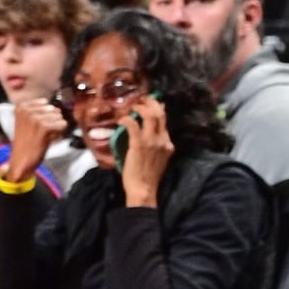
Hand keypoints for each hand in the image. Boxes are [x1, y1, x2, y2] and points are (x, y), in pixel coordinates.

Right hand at [6, 93, 65, 183]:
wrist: (21, 160)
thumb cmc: (26, 142)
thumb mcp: (26, 122)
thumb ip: (38, 111)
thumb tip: (57, 108)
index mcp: (21, 107)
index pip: (45, 103)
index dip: (45, 115)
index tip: (37, 126)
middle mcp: (26, 110)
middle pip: (53, 109)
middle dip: (52, 121)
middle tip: (42, 133)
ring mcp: (34, 118)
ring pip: (59, 117)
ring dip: (56, 128)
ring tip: (45, 136)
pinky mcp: (43, 127)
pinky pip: (62, 124)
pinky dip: (59, 133)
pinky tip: (50, 139)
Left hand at [118, 93, 172, 207]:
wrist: (144, 190)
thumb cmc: (147, 176)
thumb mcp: (158, 158)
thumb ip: (155, 146)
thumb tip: (145, 133)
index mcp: (168, 144)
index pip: (165, 120)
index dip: (157, 108)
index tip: (149, 103)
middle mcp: (162, 140)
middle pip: (160, 114)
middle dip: (150, 102)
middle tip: (141, 99)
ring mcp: (151, 142)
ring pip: (149, 116)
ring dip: (139, 108)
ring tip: (131, 107)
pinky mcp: (139, 145)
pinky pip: (132, 126)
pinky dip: (126, 120)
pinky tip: (120, 120)